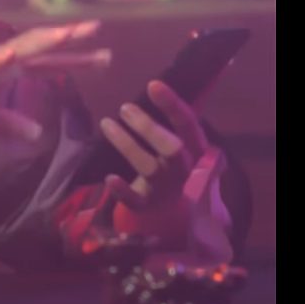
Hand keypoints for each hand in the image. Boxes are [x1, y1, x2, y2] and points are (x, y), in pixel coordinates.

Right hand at [0, 21, 108, 142]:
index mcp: (4, 69)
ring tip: (69, 32)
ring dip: (42, 41)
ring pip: (18, 49)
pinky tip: (13, 53)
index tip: (104, 57)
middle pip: (42, 51)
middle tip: (102, 36)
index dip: (75, 61)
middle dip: (71, 44)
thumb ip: (6, 121)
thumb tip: (37, 134)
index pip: (46, 64)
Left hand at [88, 80, 231, 258]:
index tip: (153, 85)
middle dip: (148, 127)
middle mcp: (185, 170)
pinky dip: (123, 191)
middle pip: (171, 148)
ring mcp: (167, 190)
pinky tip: (110, 178)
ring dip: (127, 144)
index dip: (172, 105)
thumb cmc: (182, 171)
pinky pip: (136, 201)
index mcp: (198, 152)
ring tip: (106, 124)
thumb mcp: (187, 148)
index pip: (188, 125)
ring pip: (149, 167)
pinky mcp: (149, 206)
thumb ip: (175, 126)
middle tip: (125, 107)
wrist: (189, 218)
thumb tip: (158, 89)